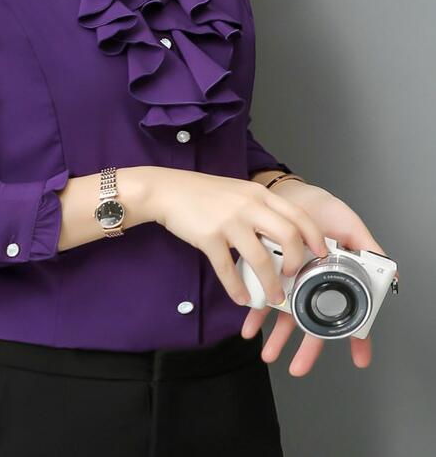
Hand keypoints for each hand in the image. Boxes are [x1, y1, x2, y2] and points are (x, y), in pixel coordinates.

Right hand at [152, 169, 327, 306]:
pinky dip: (236, 288)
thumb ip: (259, 208)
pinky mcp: (209, 236)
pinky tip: (240, 298)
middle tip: (295, 276)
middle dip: (297, 262)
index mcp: (259, 194)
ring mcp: (229, 221)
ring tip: (272, 297)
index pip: (299, 214)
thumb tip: (280, 235)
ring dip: (270, 284)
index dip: (314, 237)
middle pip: (288, 236)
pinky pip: (227, 269)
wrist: (167, 190)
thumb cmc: (202, 193)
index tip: (320, 254)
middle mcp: (248, 206)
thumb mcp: (238, 192)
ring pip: (261, 259)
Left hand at [240, 179, 396, 376]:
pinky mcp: (267, 270)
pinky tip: (249, 326)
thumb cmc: (320, 208)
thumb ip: (368, 248)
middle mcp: (312, 282)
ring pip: (285, 314)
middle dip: (307, 348)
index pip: (349, 311)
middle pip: (314, 321)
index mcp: (335, 276)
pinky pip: (261, 294)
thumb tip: (392, 274)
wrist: (286, 192)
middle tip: (298, 368)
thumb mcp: (348, 224)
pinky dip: (255, 312)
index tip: (360, 359)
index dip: (356, 336)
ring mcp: (289, 279)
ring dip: (276, 336)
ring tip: (267, 353)